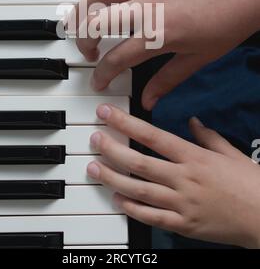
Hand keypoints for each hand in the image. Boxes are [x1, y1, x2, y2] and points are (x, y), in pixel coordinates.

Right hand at [74, 0, 259, 109]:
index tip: (99, 80)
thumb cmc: (227, 23)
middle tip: (88, 50)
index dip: (102, 74)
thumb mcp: (198, 59)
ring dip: (84, 8)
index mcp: (157, 34)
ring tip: (84, 21)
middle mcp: (146, 6)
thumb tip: (148, 101)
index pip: (116, 58)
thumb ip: (167, 80)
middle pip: (94, 22)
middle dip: (82, 40)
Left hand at [87, 104, 259, 247]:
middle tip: (95, 140)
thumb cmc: (250, 184)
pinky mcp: (183, 225)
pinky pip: (151, 217)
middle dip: (112, 149)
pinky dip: (132, 209)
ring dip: (112, 178)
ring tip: (94, 168)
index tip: (108, 114)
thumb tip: (193, 121)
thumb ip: (208, 136)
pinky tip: (117, 198)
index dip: (126, 123)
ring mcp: (181, 203)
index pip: (153, 135)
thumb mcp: (230, 153)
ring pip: (138, 190)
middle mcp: (184, 178)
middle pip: (139, 162)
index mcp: (194, 157)